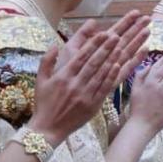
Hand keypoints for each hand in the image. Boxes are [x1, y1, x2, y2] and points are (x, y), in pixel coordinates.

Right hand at [27, 10, 148, 140]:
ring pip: (101, 74)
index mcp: (63, 76)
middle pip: (94, 62)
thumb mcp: (40, 80)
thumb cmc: (44, 103)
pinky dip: (112, 77)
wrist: (48, 128)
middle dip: (106, 48)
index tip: (103, 33)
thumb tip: (55, 44)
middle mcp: (75, 84)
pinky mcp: (93, 105)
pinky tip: (120, 66)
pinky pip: (104, 88)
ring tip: (122, 47)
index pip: (81, 56)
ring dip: (112, 59)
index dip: (93, 44)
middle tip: (117, 36)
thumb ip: (47, 61)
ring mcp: (85, 95)